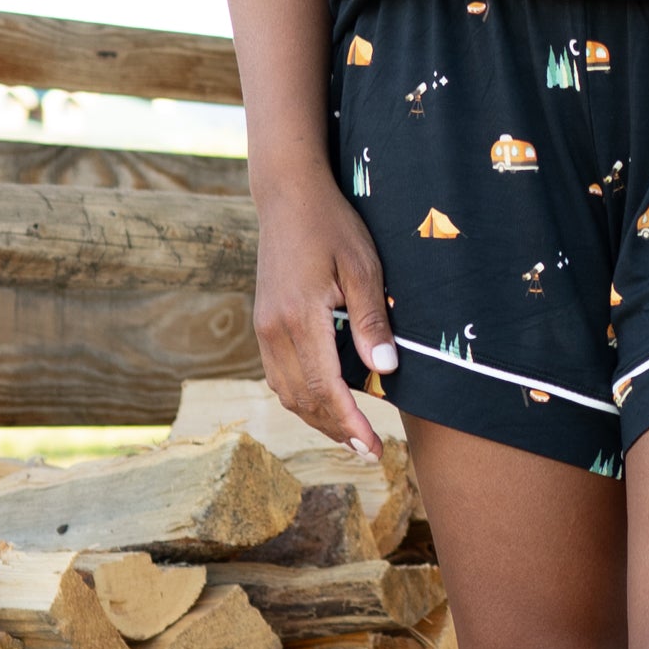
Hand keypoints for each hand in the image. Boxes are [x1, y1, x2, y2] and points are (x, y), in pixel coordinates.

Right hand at [250, 169, 390, 459]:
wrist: (288, 197)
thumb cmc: (333, 226)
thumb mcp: (364, 267)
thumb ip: (372, 321)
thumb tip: (385, 373)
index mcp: (299, 318)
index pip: (325, 388)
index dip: (350, 423)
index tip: (374, 448)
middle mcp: (273, 330)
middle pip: (303, 399)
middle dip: (336, 430)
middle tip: (369, 451)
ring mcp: (263, 328)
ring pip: (286, 392)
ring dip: (317, 418)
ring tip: (351, 435)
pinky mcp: (263, 323)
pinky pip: (278, 376)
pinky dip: (302, 397)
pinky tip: (324, 402)